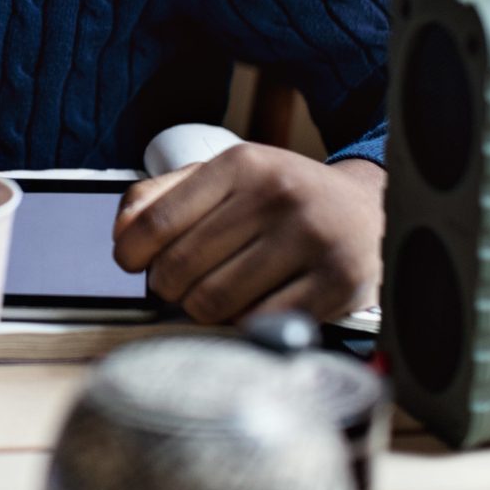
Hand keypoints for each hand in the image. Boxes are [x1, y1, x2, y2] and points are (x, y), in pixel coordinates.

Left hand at [111, 144, 384, 325]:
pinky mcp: (337, 283)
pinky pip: (260, 322)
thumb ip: (163, 195)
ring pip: (215, 301)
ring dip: (202, 310)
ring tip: (216, 295)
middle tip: (180, 285)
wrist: (368, 211)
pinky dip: (244, 325)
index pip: (157, 221)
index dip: (132, 253)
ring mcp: (311, 239)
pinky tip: (251, 308)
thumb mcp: (225, 177)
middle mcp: (277, 195)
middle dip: (168, 287)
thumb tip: (121, 234)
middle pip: (181, 267)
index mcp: (242, 163)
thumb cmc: (281, 198)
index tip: (132, 265)